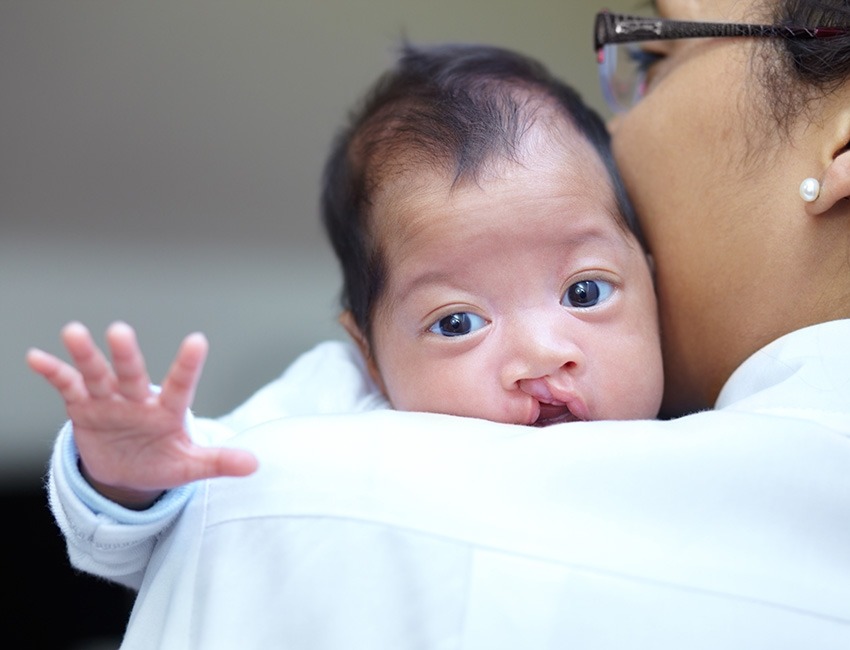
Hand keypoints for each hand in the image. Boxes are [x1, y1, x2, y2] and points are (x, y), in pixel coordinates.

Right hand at [27, 321, 257, 508]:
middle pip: (132, 374)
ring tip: (73, 331)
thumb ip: (218, 462)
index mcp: (167, 411)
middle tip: (120, 330)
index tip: (197, 340)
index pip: (181, 385)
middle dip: (126, 355)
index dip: (187, 365)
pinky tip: (37, 357)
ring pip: (98, 374)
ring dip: (86, 355)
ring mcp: (109, 401)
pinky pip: (68, 387)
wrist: (127, 471)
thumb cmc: (162, 460)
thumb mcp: (190, 466)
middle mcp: (138, 399)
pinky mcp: (83, 408)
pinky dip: (53, 373)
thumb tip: (256, 465)